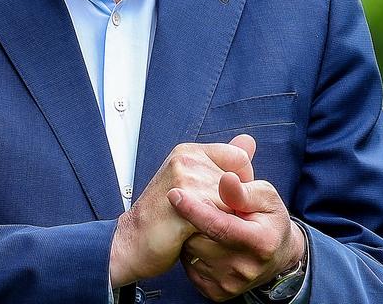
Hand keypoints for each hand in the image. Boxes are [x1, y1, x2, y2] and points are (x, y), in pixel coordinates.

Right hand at [109, 136, 255, 286]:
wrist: (133, 242)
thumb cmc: (165, 215)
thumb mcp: (194, 180)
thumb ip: (224, 161)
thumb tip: (249, 140)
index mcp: (188, 152)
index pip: (239, 159)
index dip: (238, 185)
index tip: (221, 198)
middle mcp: (186, 161)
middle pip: (239, 186)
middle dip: (233, 206)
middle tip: (205, 216)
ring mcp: (184, 183)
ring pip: (234, 206)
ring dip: (225, 223)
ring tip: (201, 228)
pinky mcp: (185, 209)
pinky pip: (222, 223)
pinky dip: (217, 236)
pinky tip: (198, 237)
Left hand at [170, 167, 305, 301]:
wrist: (278, 255)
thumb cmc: (270, 220)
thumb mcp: (266, 199)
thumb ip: (243, 191)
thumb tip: (226, 179)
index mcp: (260, 242)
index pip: (219, 226)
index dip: (194, 210)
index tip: (174, 194)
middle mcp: (245, 268)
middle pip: (198, 239)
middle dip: (192, 222)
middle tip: (202, 211)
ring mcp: (230, 283)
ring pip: (190, 253)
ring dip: (190, 237)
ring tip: (205, 228)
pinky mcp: (217, 293)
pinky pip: (189, 268)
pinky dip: (191, 254)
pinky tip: (205, 244)